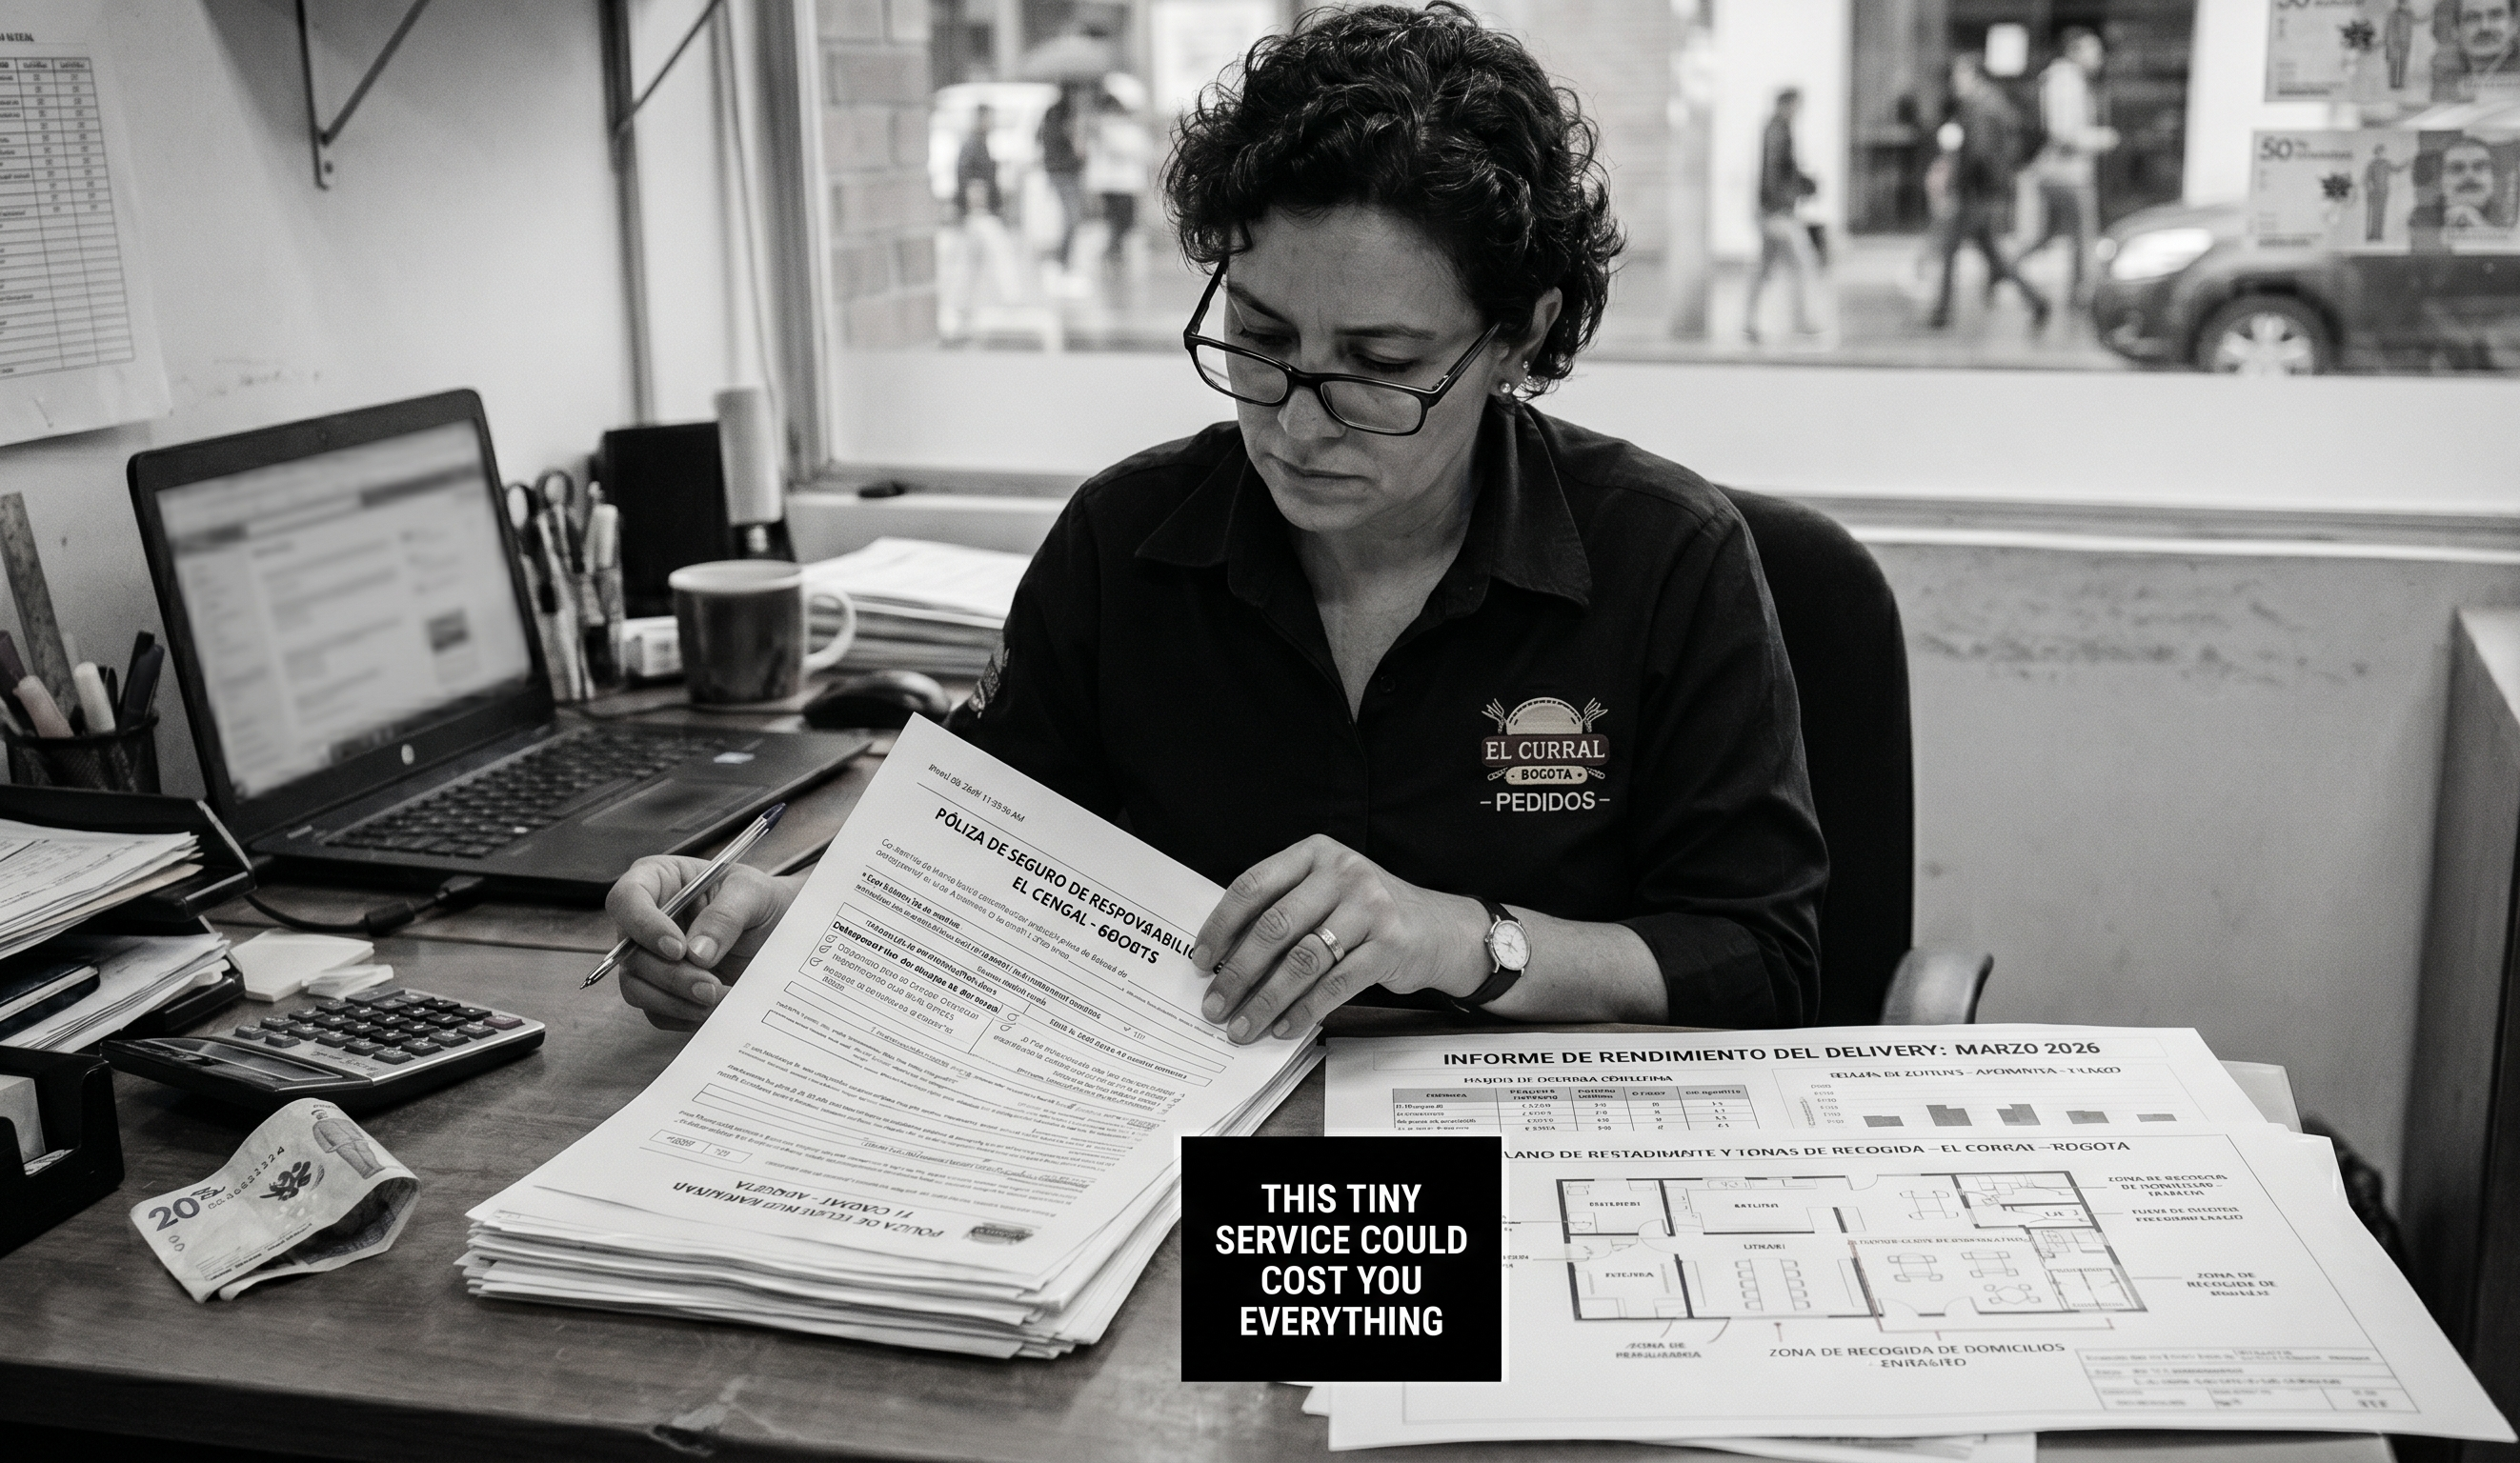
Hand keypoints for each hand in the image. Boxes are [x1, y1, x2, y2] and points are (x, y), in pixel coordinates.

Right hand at [604, 858, 799, 1030]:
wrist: (781, 934)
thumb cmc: (761, 901)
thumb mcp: (753, 893)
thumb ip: (726, 915)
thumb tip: (697, 953)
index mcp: (658, 881)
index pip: (626, 900)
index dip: (643, 926)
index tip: (678, 949)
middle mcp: (645, 921)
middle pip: (630, 954)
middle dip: (670, 975)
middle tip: (709, 985)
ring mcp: (650, 958)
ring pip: (636, 987)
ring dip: (675, 1000)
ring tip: (717, 997)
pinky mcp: (663, 990)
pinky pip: (656, 1012)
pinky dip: (684, 1015)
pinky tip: (715, 1008)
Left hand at [1191, 835, 1487, 1043]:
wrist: (1440, 928)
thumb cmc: (1368, 913)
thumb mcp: (1326, 892)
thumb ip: (1283, 909)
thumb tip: (1224, 957)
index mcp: (1315, 853)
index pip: (1253, 885)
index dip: (1221, 926)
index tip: (1199, 961)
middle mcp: (1342, 873)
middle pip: (1274, 927)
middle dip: (1237, 973)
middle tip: (1214, 1005)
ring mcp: (1370, 907)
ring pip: (1302, 961)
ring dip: (1266, 1000)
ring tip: (1242, 1026)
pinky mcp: (1390, 944)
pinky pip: (1335, 984)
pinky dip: (1304, 1011)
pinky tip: (1283, 1027)